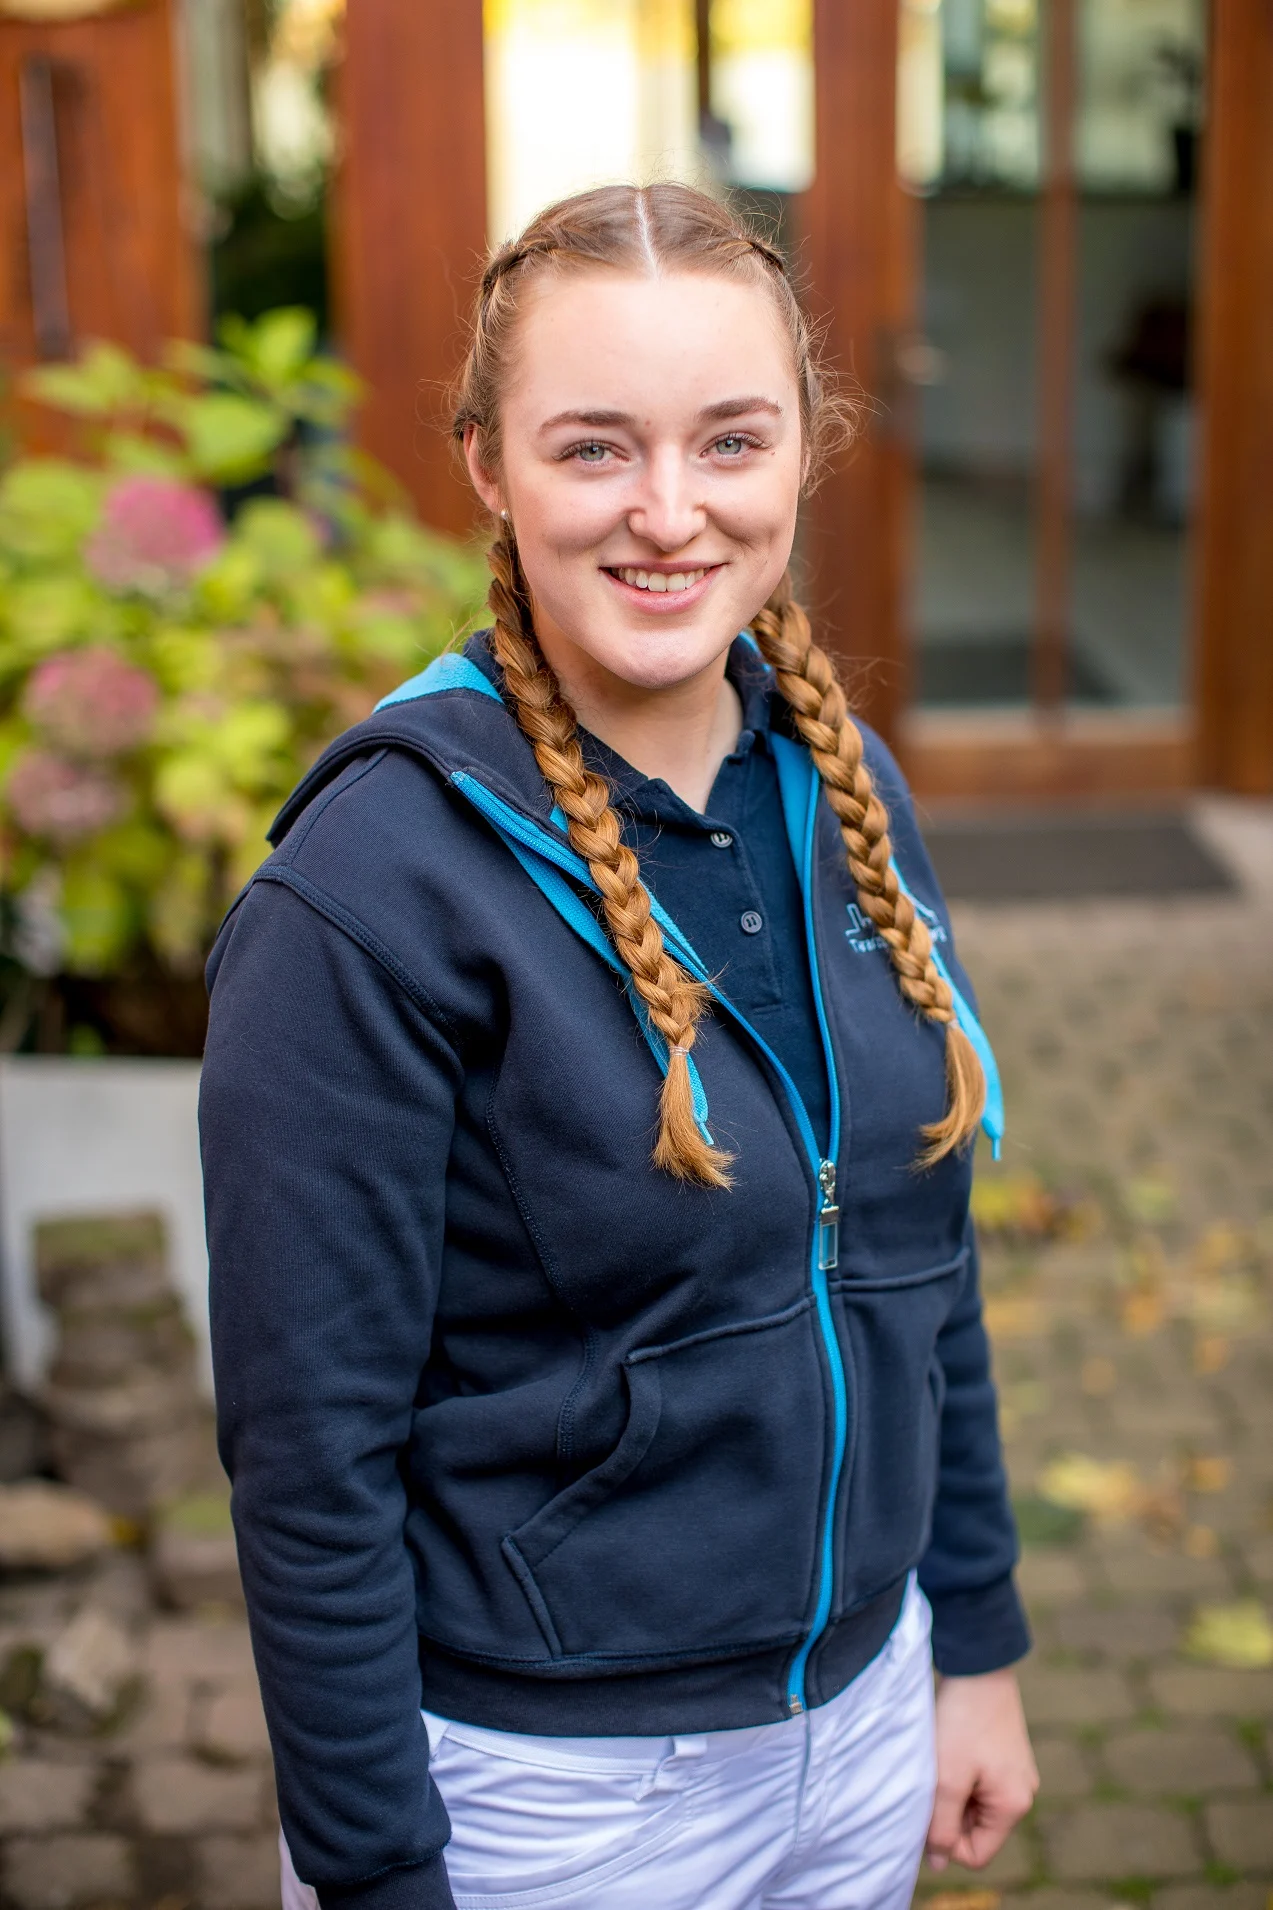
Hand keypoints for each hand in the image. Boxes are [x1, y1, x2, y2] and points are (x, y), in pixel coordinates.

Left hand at [926, 1666, 1037, 1871]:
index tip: (928, 1811)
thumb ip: (941, 1826)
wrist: (978, 1663)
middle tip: (932, 1781)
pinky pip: (977, 1783)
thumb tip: (939, 1863)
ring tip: (940, 1762)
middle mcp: (1021, 1793)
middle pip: (976, 1830)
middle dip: (948, 1813)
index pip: (977, 1854)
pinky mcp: (1004, 1755)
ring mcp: (1015, 1773)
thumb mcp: (947, 1779)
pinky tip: (948, 1751)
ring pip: (973, 1805)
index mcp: (1014, 1806)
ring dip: (951, 1792)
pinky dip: (958, 1775)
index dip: (947, 1843)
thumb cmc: (963, 1721)